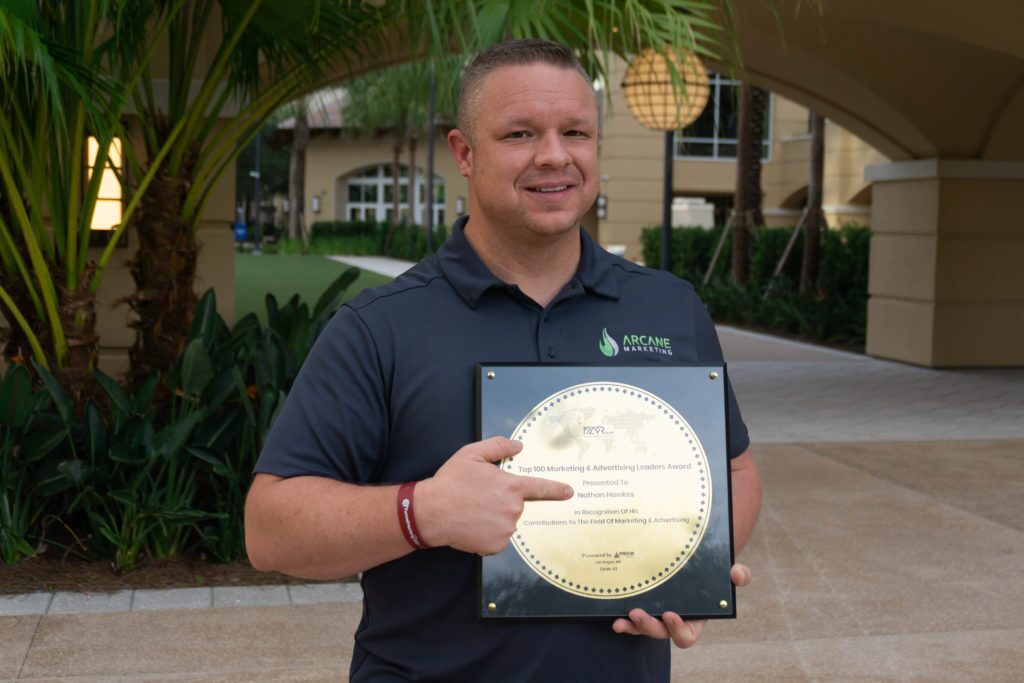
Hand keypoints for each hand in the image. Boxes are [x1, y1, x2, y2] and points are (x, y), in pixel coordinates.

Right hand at [415, 436, 573, 554]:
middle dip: (501, 501)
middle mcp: (513, 509)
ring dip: (494, 518)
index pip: (541, 488)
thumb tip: (518, 446)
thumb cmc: (451, 482)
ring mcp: (505, 529)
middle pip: (515, 505)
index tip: (569, 492)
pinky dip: (488, 534)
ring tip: (472, 511)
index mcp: (511, 486)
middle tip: (478, 497)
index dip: (557, 490)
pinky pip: (498, 538)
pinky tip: (472, 525)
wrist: (431, 512)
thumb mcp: (472, 454)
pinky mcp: (496, 545)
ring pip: (506, 522)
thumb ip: (498, 447)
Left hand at [611, 564, 751, 647]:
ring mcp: (656, 615)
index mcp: (694, 621)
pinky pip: (630, 617)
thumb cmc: (714, 572)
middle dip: (647, 626)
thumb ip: (740, 574)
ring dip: (631, 626)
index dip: (678, 629)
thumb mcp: (729, 572)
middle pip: (659, 632)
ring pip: (641, 627)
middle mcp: (672, 622)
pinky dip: (622, 618)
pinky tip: (612, 614)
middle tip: (637, 613)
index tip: (671, 614)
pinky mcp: (642, 605)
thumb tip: (738, 574)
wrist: (694, 560)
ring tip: (620, 620)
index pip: (685, 636)